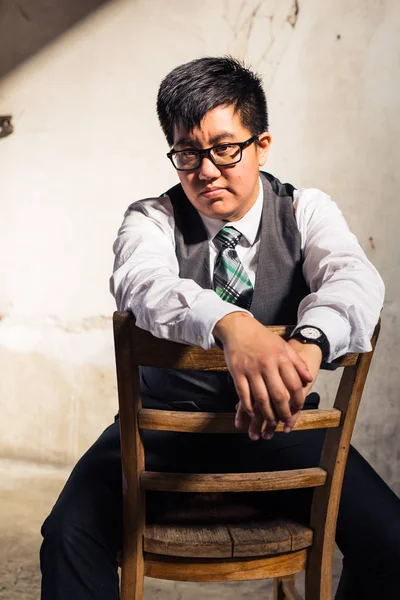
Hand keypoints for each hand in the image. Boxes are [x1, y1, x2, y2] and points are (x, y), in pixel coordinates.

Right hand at [212, 313, 315, 439]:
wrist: (238, 328)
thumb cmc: (262, 338)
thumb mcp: (283, 346)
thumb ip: (297, 363)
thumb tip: (309, 379)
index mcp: (281, 358)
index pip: (294, 384)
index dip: (298, 400)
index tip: (298, 409)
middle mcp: (267, 365)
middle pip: (278, 395)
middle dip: (283, 412)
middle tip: (285, 421)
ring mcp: (251, 370)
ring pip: (261, 398)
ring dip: (266, 414)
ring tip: (270, 422)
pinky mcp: (237, 373)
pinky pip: (243, 394)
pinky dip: (248, 407)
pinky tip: (252, 413)